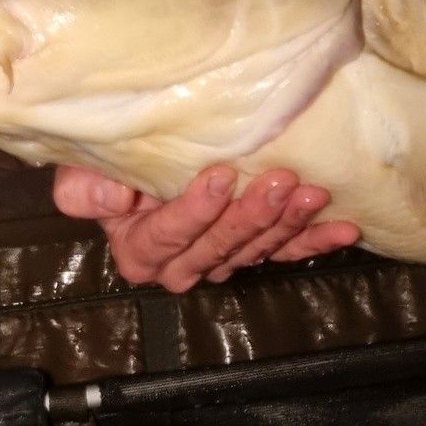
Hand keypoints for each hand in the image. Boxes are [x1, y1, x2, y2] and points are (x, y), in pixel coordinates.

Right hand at [52, 163, 360, 291]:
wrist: (146, 161)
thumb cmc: (114, 162)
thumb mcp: (81, 170)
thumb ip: (84, 189)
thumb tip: (113, 199)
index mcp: (140, 250)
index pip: (169, 235)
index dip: (195, 210)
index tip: (221, 176)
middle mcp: (182, 264)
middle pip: (219, 247)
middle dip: (251, 216)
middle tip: (279, 181)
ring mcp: (224, 259)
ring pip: (257, 249)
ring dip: (288, 224)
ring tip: (311, 193)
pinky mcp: (257, 250)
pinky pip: (290, 251)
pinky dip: (318, 241)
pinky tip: (344, 228)